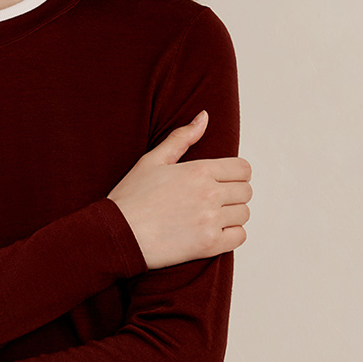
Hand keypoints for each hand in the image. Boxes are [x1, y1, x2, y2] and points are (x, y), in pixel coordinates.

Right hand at [107, 110, 252, 269]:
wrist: (117, 234)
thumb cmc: (131, 198)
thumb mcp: (152, 160)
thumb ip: (181, 137)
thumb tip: (204, 117)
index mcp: (199, 170)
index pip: (243, 169)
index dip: (235, 174)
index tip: (222, 181)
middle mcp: (209, 194)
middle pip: (245, 191)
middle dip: (233, 194)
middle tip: (212, 200)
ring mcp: (211, 220)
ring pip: (243, 214)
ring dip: (231, 215)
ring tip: (210, 216)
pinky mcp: (209, 244)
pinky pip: (239, 237)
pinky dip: (231, 235)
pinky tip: (212, 232)